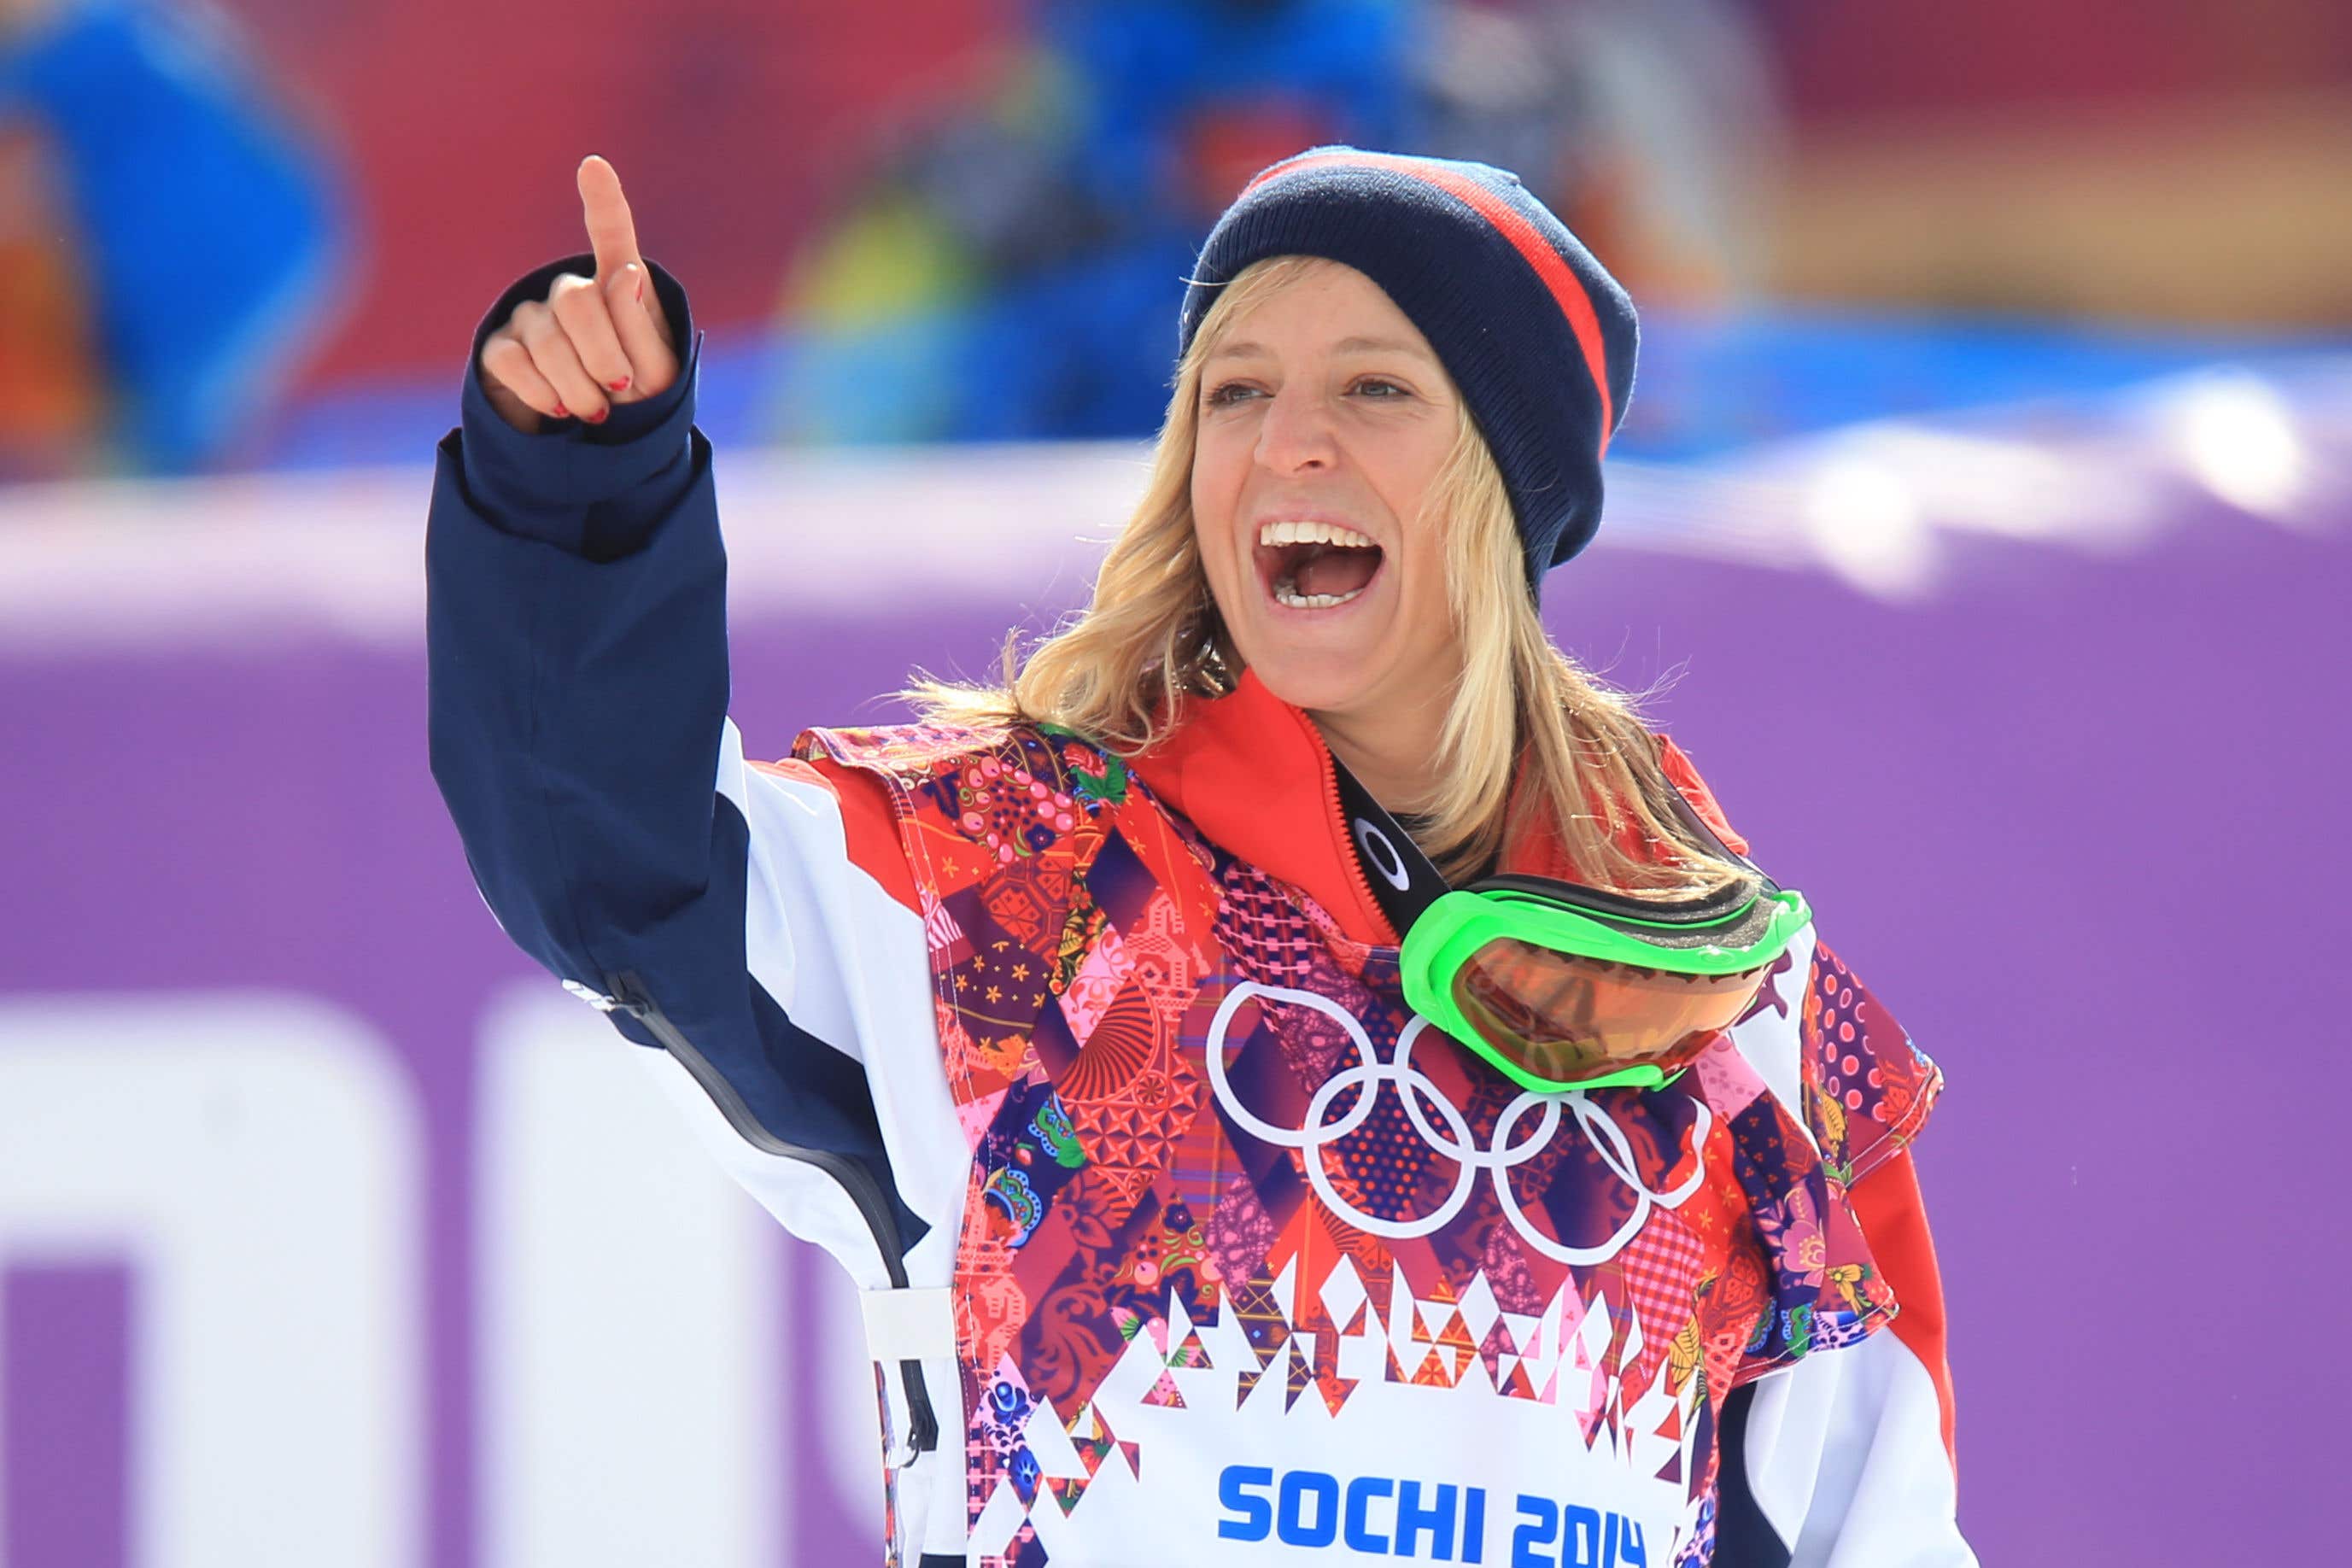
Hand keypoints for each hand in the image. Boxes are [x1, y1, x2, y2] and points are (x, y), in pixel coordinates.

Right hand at [477, 155, 679, 433]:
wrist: (599, 443)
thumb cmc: (638, 398)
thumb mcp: (656, 372)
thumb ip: (641, 325)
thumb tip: (626, 273)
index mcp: (621, 286)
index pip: (613, 235)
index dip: (604, 201)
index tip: (594, 166)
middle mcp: (571, 292)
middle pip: (577, 301)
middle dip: (602, 353)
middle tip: (619, 388)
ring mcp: (532, 316)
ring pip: (545, 339)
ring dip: (578, 385)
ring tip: (598, 410)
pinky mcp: (501, 347)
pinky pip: (511, 360)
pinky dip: (542, 392)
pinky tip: (559, 409)